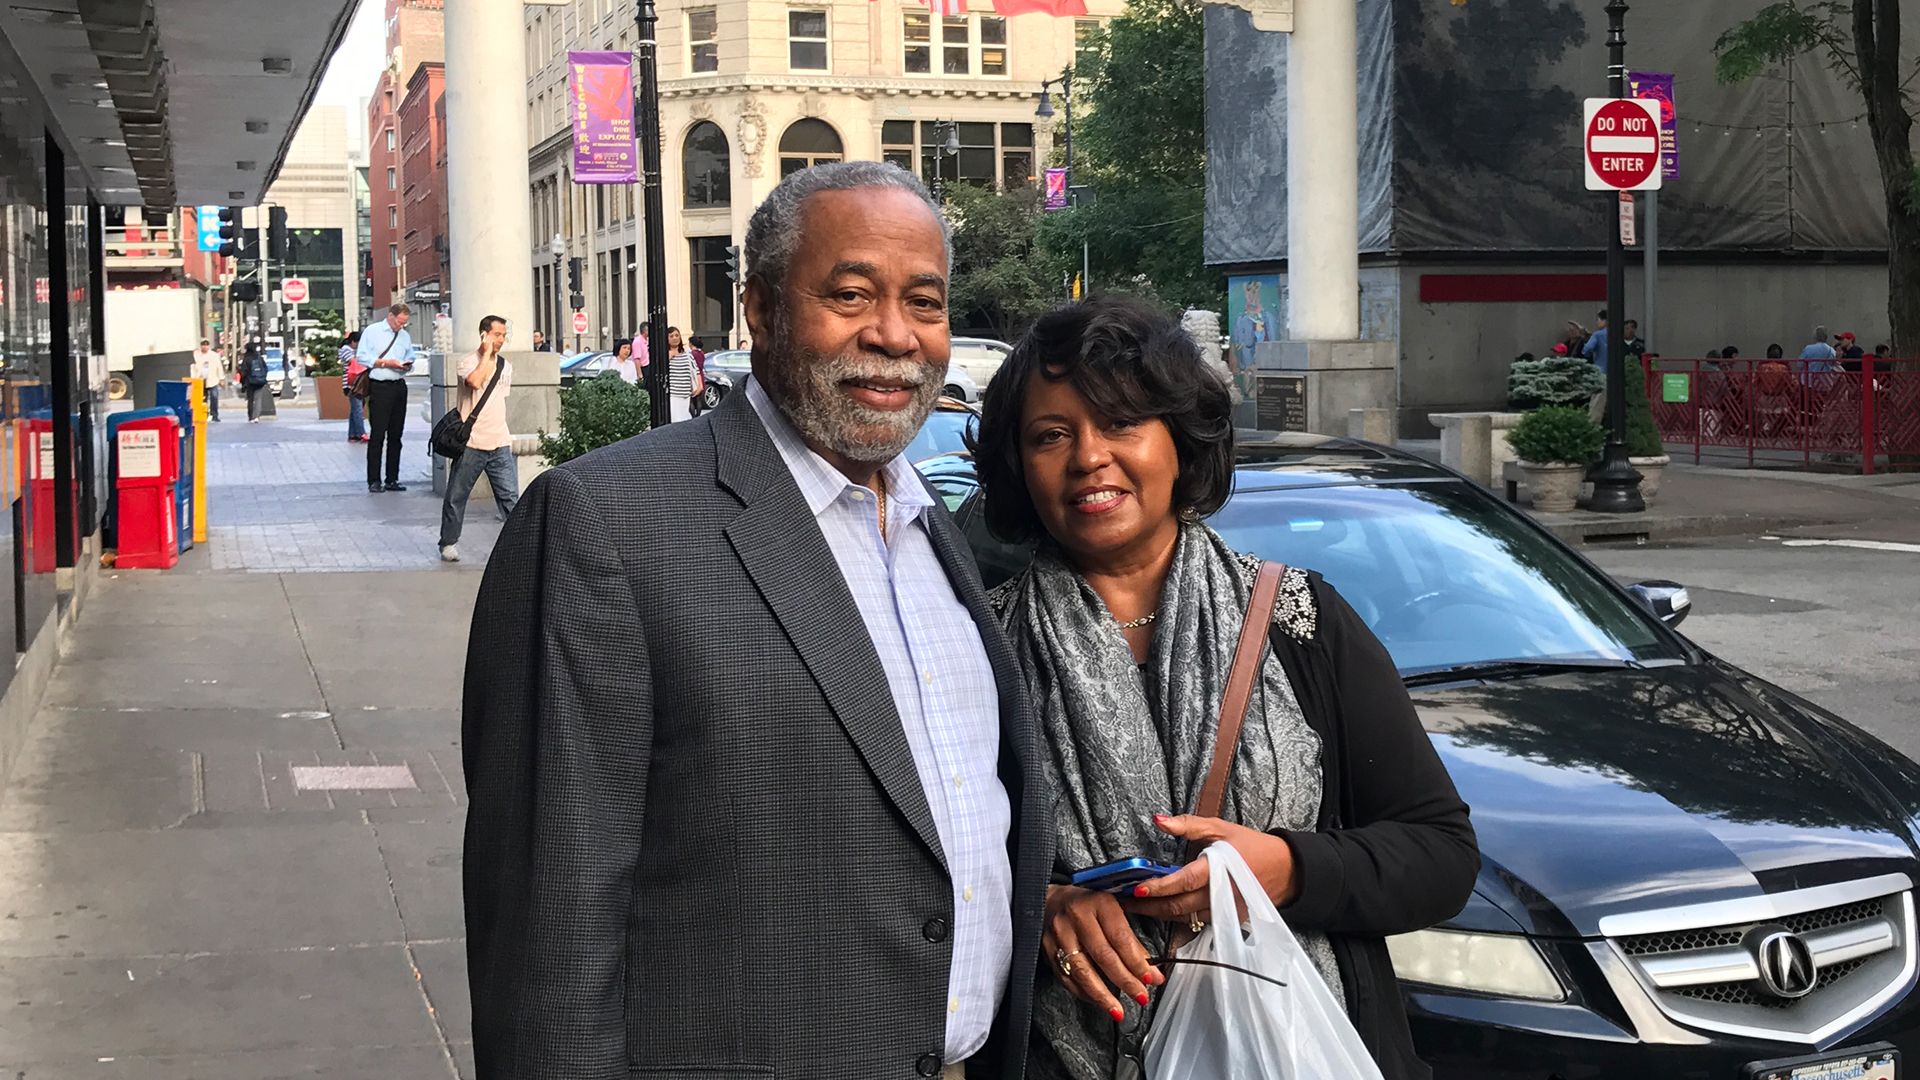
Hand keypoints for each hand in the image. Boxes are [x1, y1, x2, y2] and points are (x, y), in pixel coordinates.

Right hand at [1042, 884, 1163, 1019]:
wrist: (1050, 900)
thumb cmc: (1088, 906)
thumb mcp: (1113, 911)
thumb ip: (1131, 939)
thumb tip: (1152, 971)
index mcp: (1099, 903)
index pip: (1120, 938)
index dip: (1137, 962)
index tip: (1150, 979)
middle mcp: (1077, 917)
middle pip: (1103, 956)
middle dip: (1125, 981)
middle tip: (1141, 997)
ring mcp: (1059, 934)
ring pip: (1082, 971)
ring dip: (1102, 995)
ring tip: (1118, 1011)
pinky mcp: (1047, 950)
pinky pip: (1066, 978)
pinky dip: (1084, 993)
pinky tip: (1098, 1002)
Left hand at [1118, 814, 1298, 925]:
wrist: (1283, 871)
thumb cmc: (1250, 846)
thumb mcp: (1220, 828)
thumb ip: (1188, 825)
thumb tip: (1158, 820)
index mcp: (1218, 869)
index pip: (1184, 881)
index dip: (1159, 886)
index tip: (1136, 888)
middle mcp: (1219, 894)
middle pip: (1178, 906)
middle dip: (1148, 905)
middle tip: (1122, 901)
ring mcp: (1223, 911)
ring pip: (1184, 917)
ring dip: (1158, 913)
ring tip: (1135, 906)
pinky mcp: (1225, 920)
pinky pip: (1195, 921)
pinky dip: (1175, 917)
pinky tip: (1159, 910)